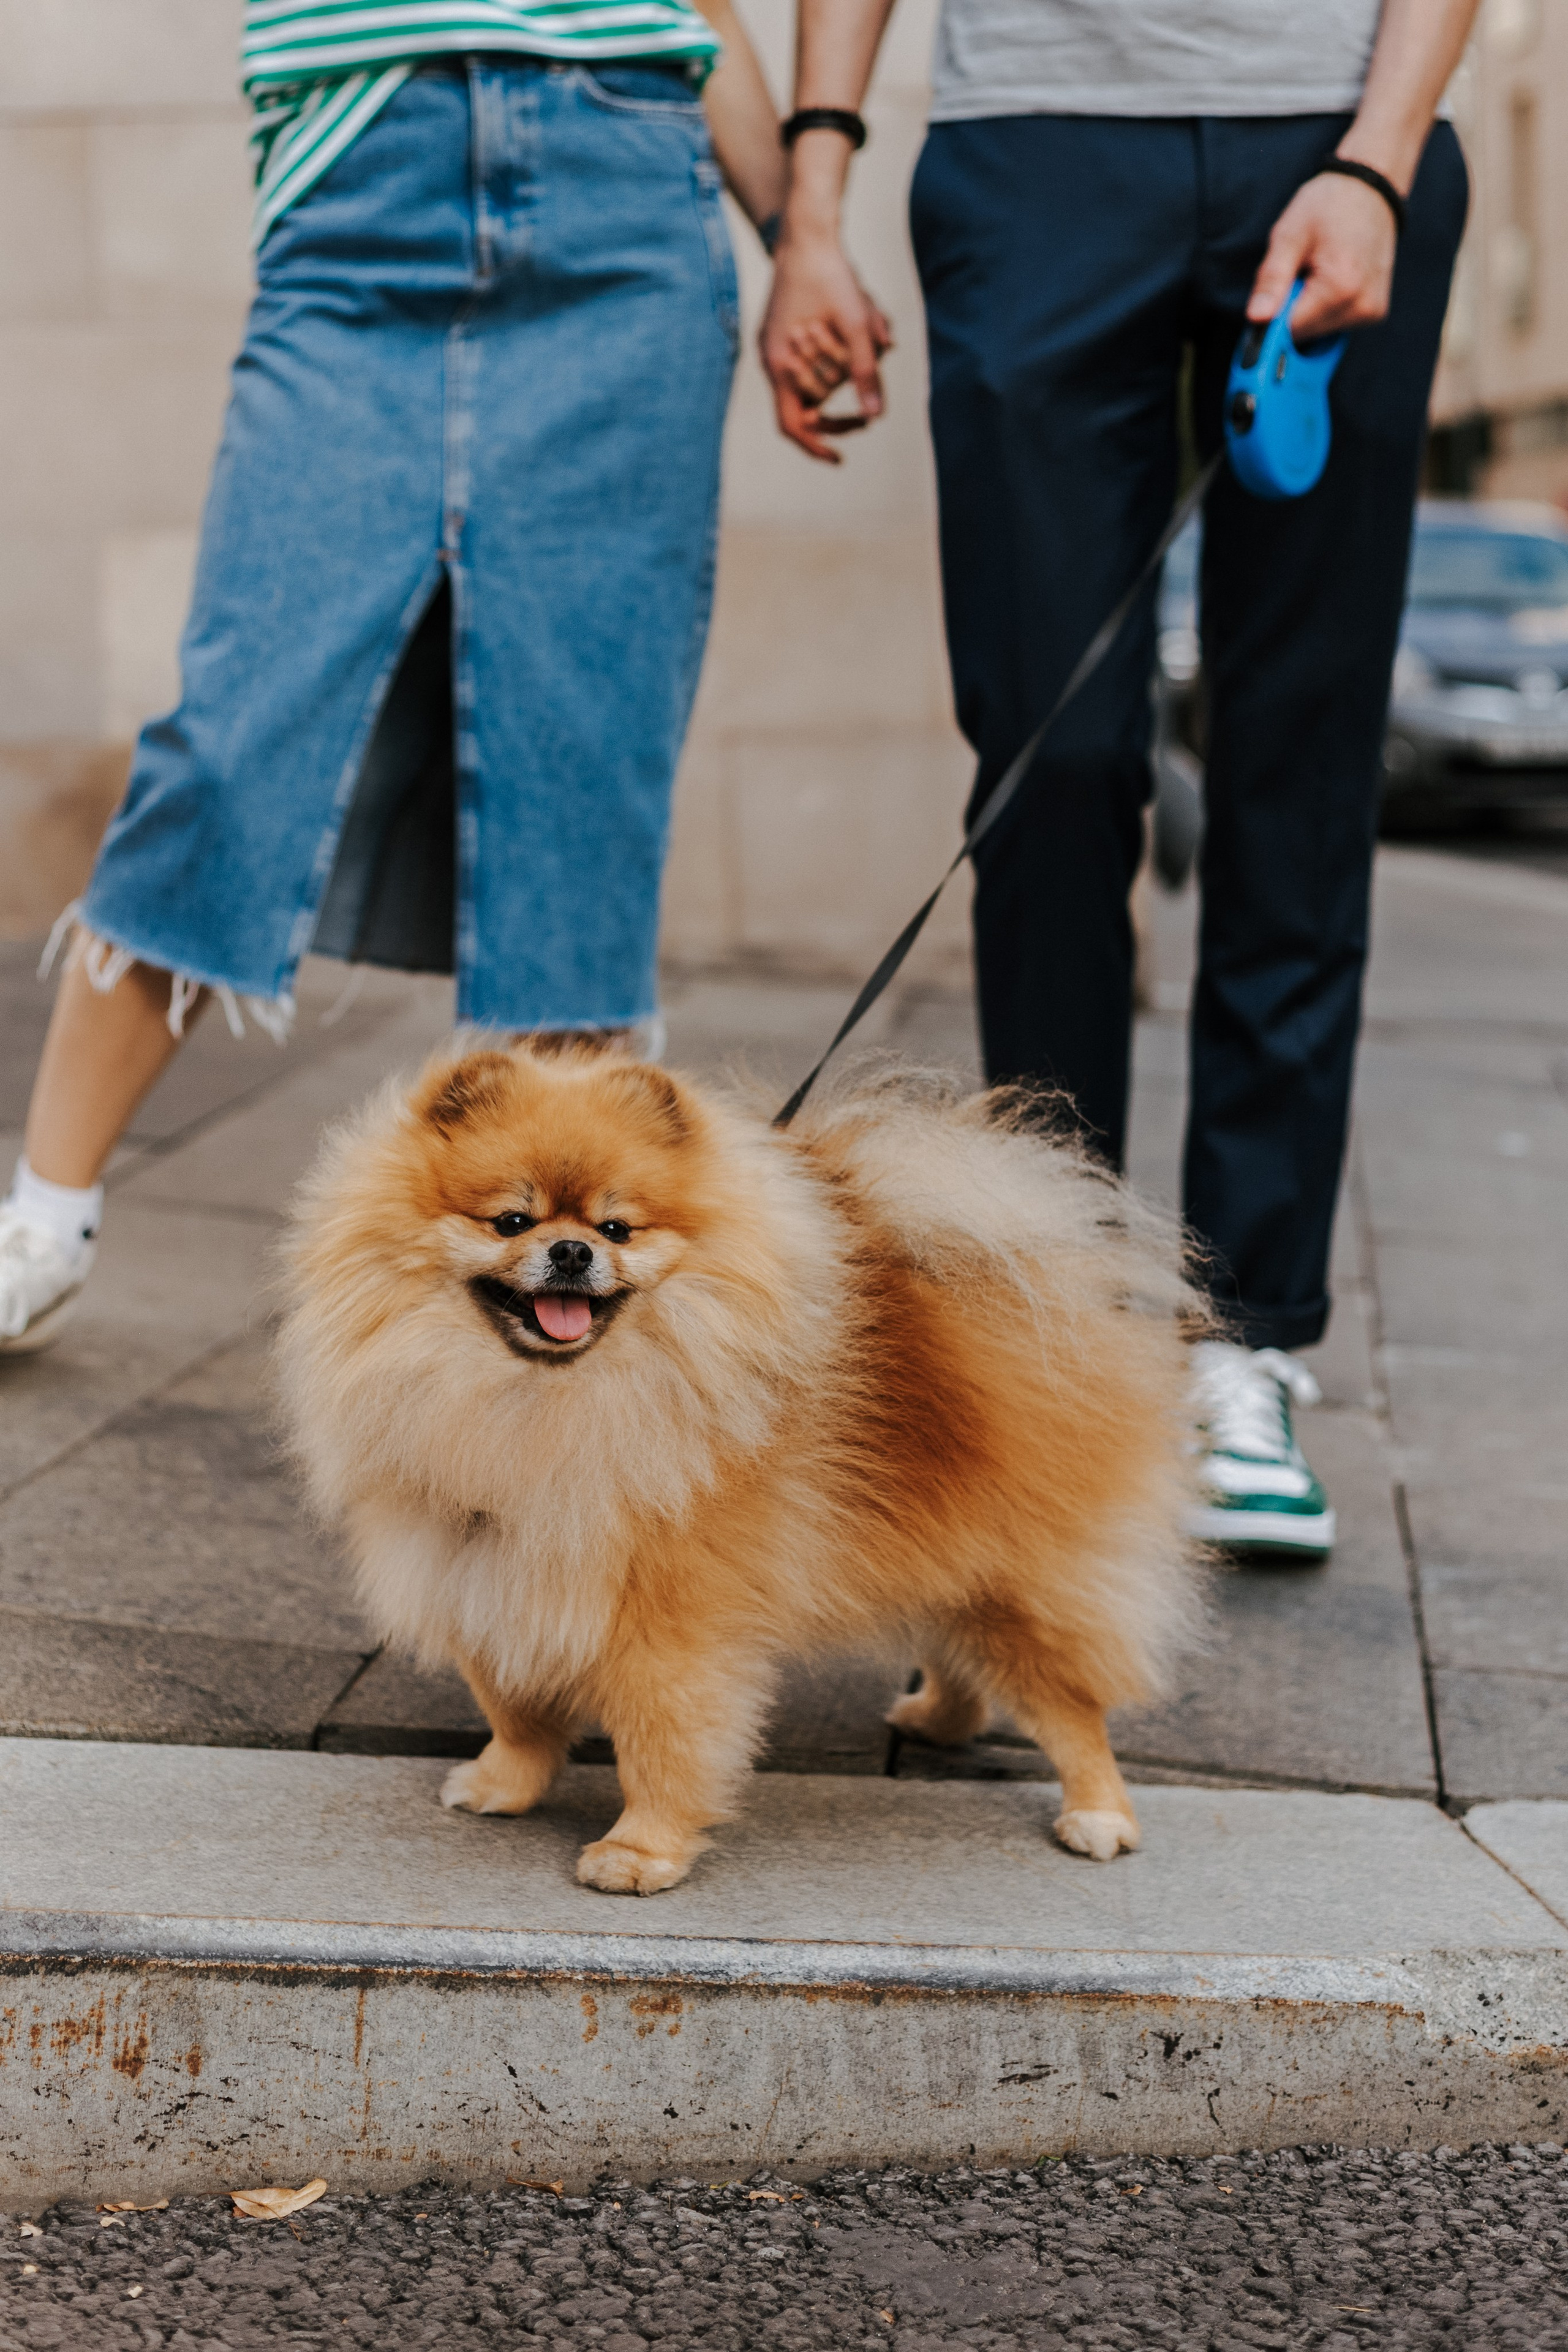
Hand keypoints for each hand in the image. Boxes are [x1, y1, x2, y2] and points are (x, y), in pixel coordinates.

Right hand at [761, 231, 891, 462]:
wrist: (806, 234)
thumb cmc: (831, 275)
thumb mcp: (857, 324)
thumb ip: (866, 373)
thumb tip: (875, 417)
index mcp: (780, 363)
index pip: (793, 425)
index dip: (815, 445)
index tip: (839, 458)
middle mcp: (772, 360)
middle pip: (807, 406)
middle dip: (837, 409)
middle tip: (867, 413)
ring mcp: (775, 348)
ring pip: (810, 385)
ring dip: (838, 380)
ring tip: (866, 357)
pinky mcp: (782, 335)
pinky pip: (807, 364)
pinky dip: (831, 364)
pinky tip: (853, 347)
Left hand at [1247, 169, 1399, 339]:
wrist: (1370, 191)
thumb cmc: (1328, 206)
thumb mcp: (1289, 236)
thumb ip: (1271, 280)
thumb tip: (1256, 319)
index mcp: (1340, 289)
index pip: (1290, 331)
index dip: (1272, 318)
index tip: (1271, 296)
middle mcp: (1362, 307)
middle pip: (1305, 335)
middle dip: (1292, 311)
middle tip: (1299, 273)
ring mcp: (1371, 312)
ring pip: (1319, 332)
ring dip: (1308, 310)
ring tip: (1317, 271)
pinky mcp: (1374, 312)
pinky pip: (1335, 324)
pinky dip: (1324, 309)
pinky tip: (1330, 280)